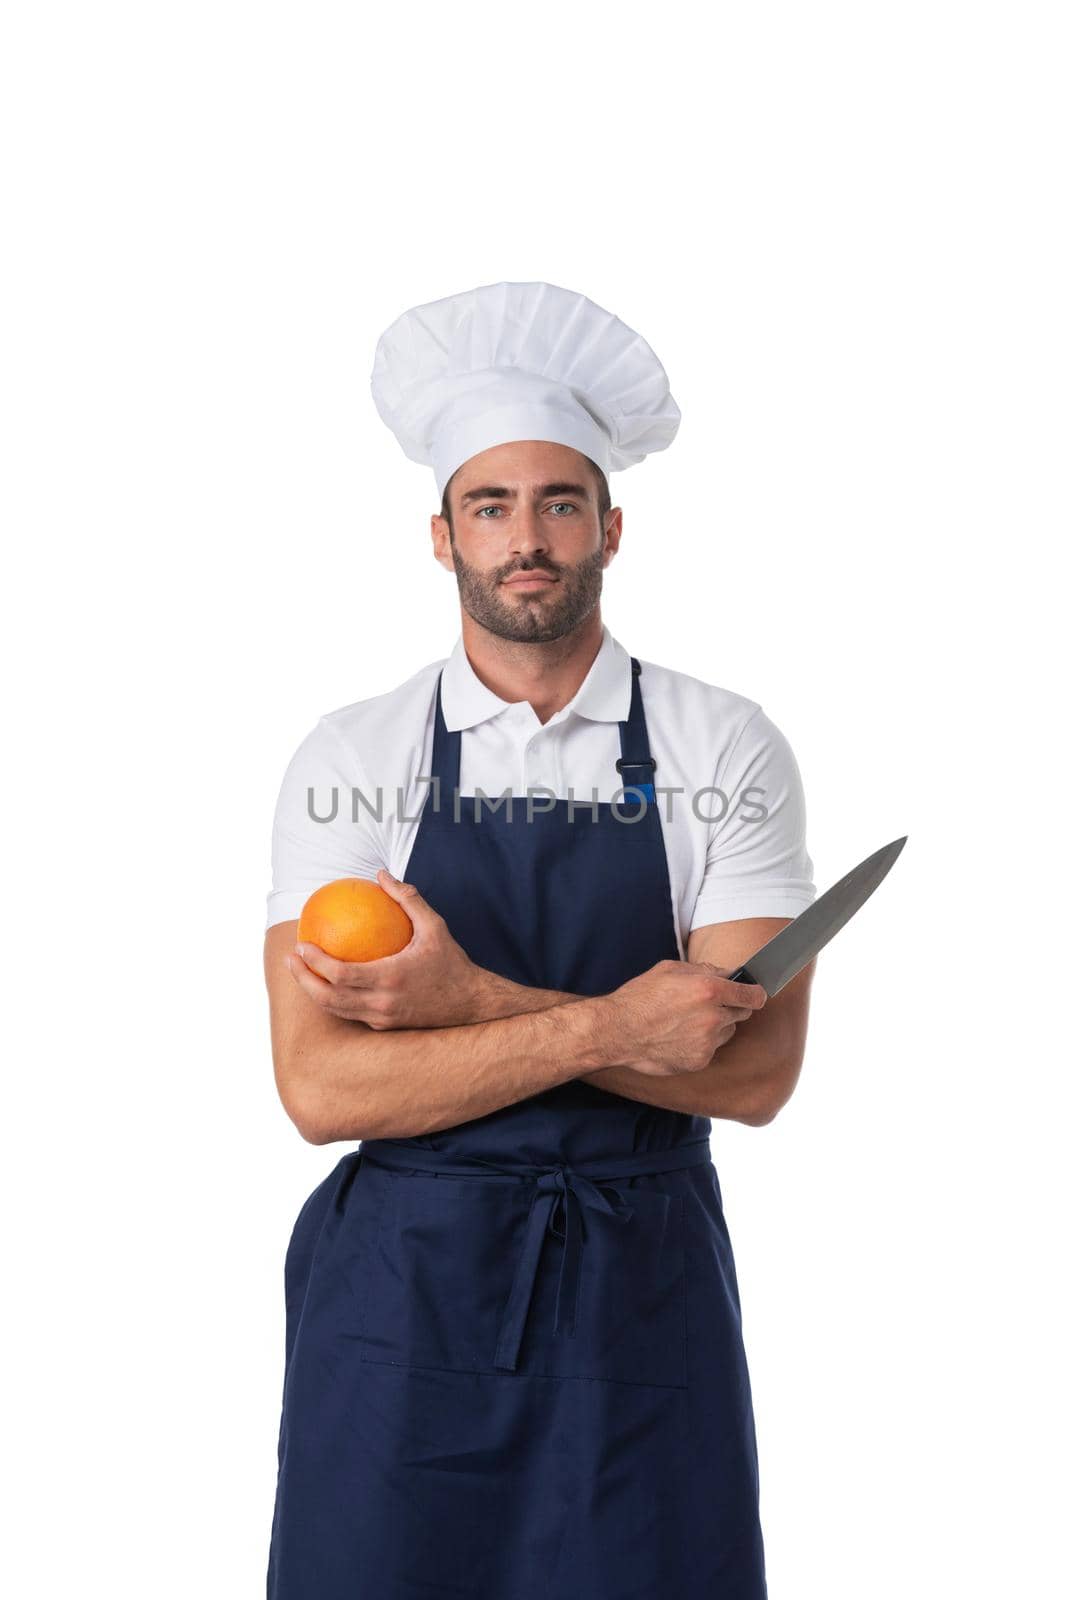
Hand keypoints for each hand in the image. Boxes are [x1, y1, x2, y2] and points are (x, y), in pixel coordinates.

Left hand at [285, 868, 484, 1029]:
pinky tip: (327, 983)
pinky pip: (352, 1014)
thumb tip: (382, 874)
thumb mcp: (435, 926)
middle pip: (328, 997)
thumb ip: (407, 899)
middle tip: (291, 959)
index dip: (315, 962)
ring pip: (336, 1010)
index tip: (301, 945)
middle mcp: (382, 1002)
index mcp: (390, 977)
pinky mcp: (385, 1026)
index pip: (340, 974)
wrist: (472, 1005)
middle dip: (303, 979)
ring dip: (313, 992)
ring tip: (300, 971)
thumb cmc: (453, 963)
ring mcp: (382, 1019)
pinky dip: (334, 1000)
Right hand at [598, 959, 767, 1077]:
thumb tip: (727, 974)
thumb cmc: (641, 996)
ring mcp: (707, 1042)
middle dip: (732, 1007)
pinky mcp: (699, 1060)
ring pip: (727, 1032)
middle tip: (709, 1004)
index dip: (756, 993)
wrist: (618, 1031)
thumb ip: (704, 970)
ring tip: (688, 1021)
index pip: (753, 995)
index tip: (756, 994)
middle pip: (743, 1013)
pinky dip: (701, 1043)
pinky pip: (711, 1048)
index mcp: (709, 989)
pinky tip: (679, 1036)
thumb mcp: (670, 969)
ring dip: (717, 1026)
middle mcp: (713, 1017)